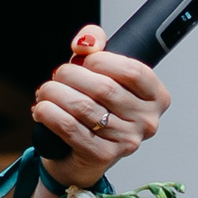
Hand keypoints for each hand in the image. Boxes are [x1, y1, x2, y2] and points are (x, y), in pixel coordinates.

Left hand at [33, 25, 169, 189]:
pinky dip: (48, 113)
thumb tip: (87, 41)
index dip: (103, 60)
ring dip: (54, 93)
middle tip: (57, 76)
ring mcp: (126, 141)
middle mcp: (147, 121)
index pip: (134, 71)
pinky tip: (41, 109)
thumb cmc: (92, 111)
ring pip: (82, 106)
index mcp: (155, 97)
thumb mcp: (98, 73)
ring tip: (44, 92)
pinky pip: (69, 127)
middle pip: (104, 87)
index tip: (85, 60)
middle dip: (70, 75)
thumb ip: (96, 48)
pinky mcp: (101, 156)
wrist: (77, 155)